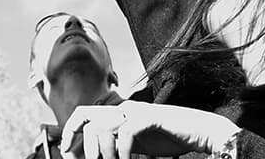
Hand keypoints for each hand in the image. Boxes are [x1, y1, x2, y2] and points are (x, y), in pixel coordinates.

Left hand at [62, 101, 239, 158]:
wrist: (199, 132)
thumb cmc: (170, 139)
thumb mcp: (137, 147)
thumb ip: (118, 149)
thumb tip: (98, 157)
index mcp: (118, 115)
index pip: (84, 115)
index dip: (69, 131)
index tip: (65, 150)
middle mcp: (123, 110)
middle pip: (86, 118)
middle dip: (82, 145)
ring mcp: (135, 112)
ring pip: (102, 127)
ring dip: (104, 152)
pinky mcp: (149, 117)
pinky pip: (125, 132)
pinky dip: (123, 152)